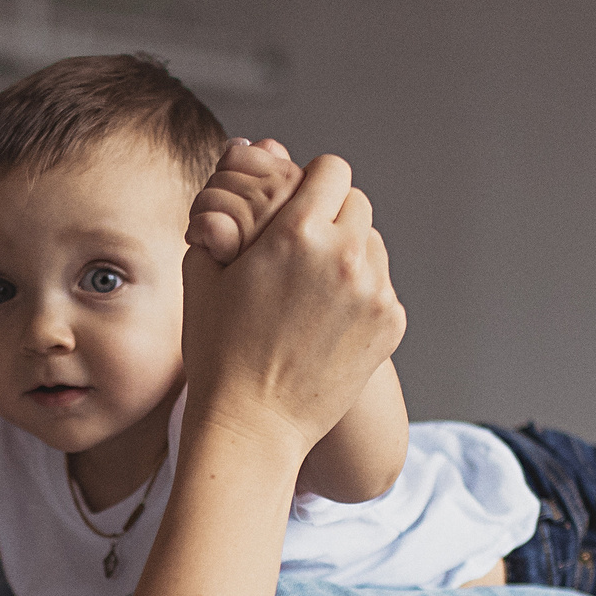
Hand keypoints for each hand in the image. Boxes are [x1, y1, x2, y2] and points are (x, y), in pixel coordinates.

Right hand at [180, 154, 406, 464]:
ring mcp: (374, 291)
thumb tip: (239, 169)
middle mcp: (344, 255)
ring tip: (313, 292)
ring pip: (374, 244)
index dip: (312, 183)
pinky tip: (327, 324)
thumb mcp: (204, 273)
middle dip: (332, 217)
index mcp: (296, 232)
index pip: (331, 169)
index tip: (298, 205)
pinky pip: (382, 287)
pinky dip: (361, 297)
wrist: (252, 426)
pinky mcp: (391, 323)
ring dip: (350, 254)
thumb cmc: (218, 353)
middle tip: (303, 252)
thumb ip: (225, 214)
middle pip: (358, 202)